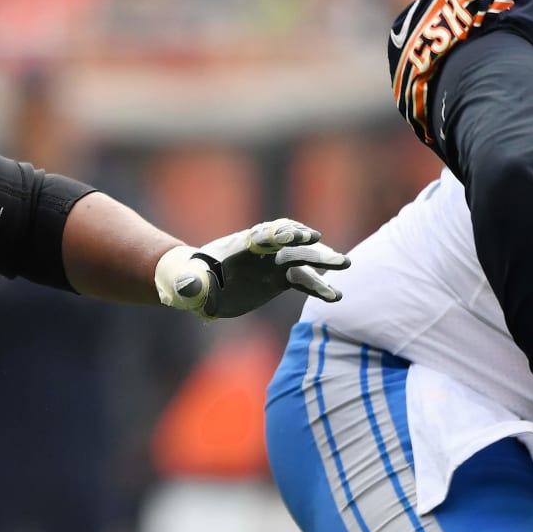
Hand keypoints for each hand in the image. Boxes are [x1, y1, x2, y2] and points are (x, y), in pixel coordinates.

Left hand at [156, 218, 349, 319]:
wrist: (202, 285)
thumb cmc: (193, 281)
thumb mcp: (189, 284)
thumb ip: (191, 283)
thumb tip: (188, 286)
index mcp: (241, 245)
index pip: (266, 236)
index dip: (283, 235)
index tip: (303, 235)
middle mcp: (262, 251)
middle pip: (290, 244)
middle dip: (310, 246)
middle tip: (332, 252)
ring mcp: (274, 263)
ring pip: (303, 260)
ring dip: (323, 261)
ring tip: (345, 264)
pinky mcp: (280, 278)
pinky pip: (303, 280)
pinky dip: (318, 286)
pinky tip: (335, 297)